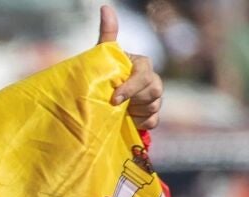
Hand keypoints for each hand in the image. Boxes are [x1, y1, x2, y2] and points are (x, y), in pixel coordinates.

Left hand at [97, 4, 163, 129]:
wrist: (103, 99)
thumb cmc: (104, 73)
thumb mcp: (103, 55)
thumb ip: (107, 33)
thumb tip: (105, 7)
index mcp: (142, 66)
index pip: (144, 75)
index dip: (131, 87)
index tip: (114, 99)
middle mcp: (152, 80)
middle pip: (153, 92)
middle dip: (133, 100)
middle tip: (114, 105)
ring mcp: (155, 98)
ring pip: (153, 107)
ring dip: (134, 112)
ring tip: (120, 110)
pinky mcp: (152, 115)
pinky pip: (153, 121)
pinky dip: (140, 123)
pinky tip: (128, 121)